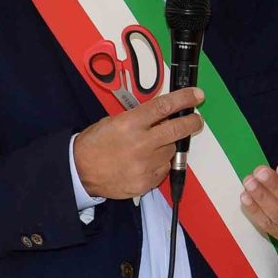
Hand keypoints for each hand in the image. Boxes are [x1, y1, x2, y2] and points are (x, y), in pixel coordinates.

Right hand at [73, 86, 205, 199]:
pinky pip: (164, 168)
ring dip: (168, 145)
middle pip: (177, 129)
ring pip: (171, 150)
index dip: (184, 99)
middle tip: (196, 120)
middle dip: (192, 122)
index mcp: (130, 123)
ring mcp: (145, 165)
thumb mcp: (115, 121)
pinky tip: (145, 162)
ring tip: (151, 146)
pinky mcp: (147, 182)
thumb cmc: (97, 143)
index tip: (197, 95)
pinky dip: (160, 163)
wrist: (80, 171)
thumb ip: (141, 118)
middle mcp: (141, 143)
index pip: (164, 107)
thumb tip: (166, 115)